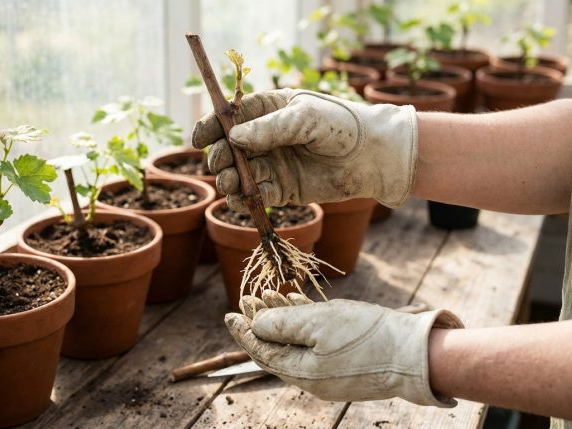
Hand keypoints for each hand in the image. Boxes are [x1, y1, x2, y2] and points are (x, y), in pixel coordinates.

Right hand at [192, 88, 417, 210]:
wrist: (372, 157)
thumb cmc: (341, 126)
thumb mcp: (305, 118)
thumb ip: (270, 128)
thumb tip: (234, 137)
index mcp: (267, 110)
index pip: (229, 117)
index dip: (210, 127)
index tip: (199, 139)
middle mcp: (264, 138)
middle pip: (228, 148)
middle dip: (219, 156)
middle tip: (221, 163)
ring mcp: (271, 164)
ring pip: (237, 174)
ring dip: (228, 179)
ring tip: (230, 182)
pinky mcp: (281, 189)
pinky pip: (254, 195)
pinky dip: (244, 199)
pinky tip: (243, 199)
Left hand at [225, 291, 462, 405]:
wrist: (416, 353)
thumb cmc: (367, 336)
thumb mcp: (318, 323)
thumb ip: (281, 324)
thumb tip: (254, 326)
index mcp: (301, 373)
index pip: (262, 352)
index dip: (243, 332)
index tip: (229, 313)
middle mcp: (313, 377)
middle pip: (278, 347)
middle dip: (261, 321)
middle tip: (247, 298)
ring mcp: (332, 372)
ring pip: (297, 342)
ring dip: (282, 318)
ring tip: (268, 295)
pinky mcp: (348, 362)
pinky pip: (317, 343)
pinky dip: (305, 323)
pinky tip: (299, 302)